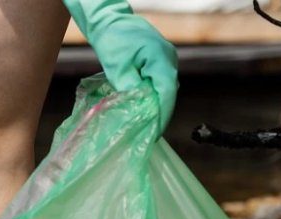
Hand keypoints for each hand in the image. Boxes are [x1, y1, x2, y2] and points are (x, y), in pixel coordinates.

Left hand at [64, 0, 177, 135]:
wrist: (111, 21)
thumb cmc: (112, 40)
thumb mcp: (116, 68)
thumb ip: (128, 88)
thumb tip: (137, 108)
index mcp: (161, 60)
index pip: (166, 93)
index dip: (162, 115)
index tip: (154, 133)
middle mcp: (169, 59)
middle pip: (168, 93)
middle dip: (159, 114)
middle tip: (148, 134)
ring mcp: (167, 59)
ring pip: (165, 88)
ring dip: (156, 105)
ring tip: (145, 125)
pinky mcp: (160, 61)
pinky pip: (160, 82)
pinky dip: (153, 95)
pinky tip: (143, 108)